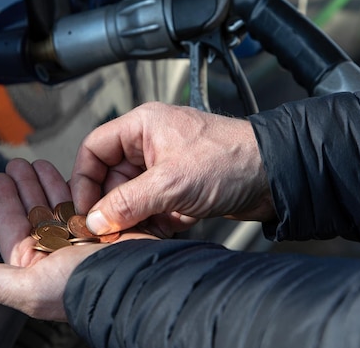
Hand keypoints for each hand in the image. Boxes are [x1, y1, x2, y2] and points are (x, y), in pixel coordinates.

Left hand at [0, 158, 156, 321]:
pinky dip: (75, 185)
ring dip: (47, 181)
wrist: (134, 281)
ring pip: (58, 203)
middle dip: (25, 185)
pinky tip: (68, 171)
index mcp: (35, 266)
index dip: (2, 202)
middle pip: (34, 210)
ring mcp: (80, 237)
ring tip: (38, 162)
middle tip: (16, 163)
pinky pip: (84, 201)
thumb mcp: (27, 288)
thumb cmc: (79, 288)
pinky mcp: (103, 226)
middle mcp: (56, 251)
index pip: (12, 226)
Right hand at [69, 102, 274, 236]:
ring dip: (133, 218)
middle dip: (111, 206)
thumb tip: (94, 221)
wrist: (277, 175)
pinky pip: (152, 208)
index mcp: (142, 126)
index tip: (82, 208)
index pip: (94, 149)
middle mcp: (149, 145)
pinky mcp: (179, 189)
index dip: (83, 179)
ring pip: (131, 197)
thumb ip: (127, 203)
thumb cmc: (232, 158)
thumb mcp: (171, 182)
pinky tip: (164, 231)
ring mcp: (165, 168)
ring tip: (140, 232)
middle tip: (109, 231)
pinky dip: (154, 223)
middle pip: (110, 177)